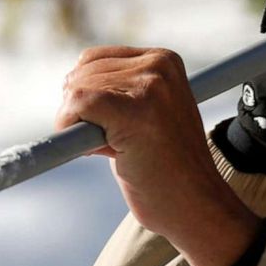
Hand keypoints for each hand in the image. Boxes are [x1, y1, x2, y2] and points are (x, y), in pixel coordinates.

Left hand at [58, 46, 260, 265]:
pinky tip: (94, 149)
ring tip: (114, 149)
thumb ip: (121, 95)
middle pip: (82, 72)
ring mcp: (148, 86)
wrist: (196, 206)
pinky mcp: (134, 111)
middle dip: (80, 110)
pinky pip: (77, 104)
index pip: (96, 59)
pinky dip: (69, 126)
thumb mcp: (149, 117)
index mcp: (165, 61)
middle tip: (110, 144)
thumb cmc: (169, 171)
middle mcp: (158, 66)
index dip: (85, 93)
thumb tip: (69, 86)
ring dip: (77, 124)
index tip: (103, 125)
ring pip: (77, 88)